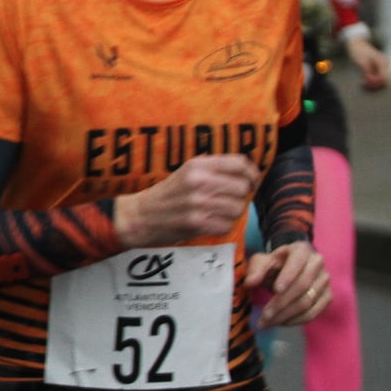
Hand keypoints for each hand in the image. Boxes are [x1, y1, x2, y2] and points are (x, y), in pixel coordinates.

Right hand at [112, 154, 258, 245]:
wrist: (139, 216)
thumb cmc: (167, 194)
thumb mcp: (186, 172)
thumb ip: (213, 169)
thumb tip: (246, 172)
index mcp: (197, 165)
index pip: (240, 163)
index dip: (251, 174)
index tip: (251, 182)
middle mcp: (198, 181)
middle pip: (243, 188)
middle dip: (240, 197)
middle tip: (227, 201)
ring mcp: (197, 202)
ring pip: (238, 208)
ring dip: (231, 214)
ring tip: (216, 213)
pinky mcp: (196, 222)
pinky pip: (226, 226)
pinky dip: (221, 227)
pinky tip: (209, 224)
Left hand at [247, 241, 329, 327]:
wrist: (288, 268)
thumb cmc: (274, 264)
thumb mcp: (262, 262)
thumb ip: (256, 270)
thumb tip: (250, 282)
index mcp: (302, 249)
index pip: (297, 262)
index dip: (288, 276)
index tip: (276, 290)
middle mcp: (317, 263)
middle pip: (302, 286)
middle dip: (282, 302)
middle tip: (265, 316)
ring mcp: (325, 280)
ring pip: (308, 301)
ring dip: (287, 314)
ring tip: (268, 322)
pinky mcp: (327, 296)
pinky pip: (314, 312)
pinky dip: (297, 320)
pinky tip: (281, 323)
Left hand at [346, 35, 389, 90]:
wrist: (356, 43)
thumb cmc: (358, 51)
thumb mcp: (362, 62)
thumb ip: (367, 72)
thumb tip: (371, 81)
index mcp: (382, 62)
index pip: (383, 78)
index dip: (375, 83)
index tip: (365, 84)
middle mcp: (384, 65)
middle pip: (383, 80)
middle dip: (374, 84)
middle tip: (363, 85)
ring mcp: (381, 66)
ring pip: (380, 80)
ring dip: (372, 84)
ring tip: (362, 84)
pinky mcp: (377, 67)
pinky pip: (376, 77)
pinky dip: (370, 80)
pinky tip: (363, 81)